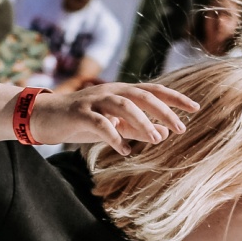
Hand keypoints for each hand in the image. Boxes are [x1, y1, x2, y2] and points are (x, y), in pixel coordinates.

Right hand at [27, 81, 196, 153]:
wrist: (45, 116)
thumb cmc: (83, 121)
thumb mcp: (113, 124)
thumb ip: (137, 127)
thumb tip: (165, 133)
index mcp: (122, 91)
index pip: (154, 90)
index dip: (175, 98)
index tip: (196, 109)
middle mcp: (111, 91)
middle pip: (143, 96)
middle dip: (164, 111)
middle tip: (182, 128)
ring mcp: (95, 100)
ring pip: (124, 105)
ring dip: (142, 122)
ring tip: (156, 139)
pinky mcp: (79, 113)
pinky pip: (101, 123)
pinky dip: (115, 136)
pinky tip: (125, 150)